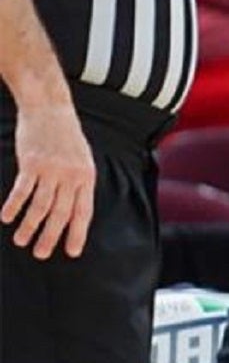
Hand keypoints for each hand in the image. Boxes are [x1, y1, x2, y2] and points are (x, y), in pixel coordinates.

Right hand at [4, 102, 94, 259]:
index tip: (71, 252)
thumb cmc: (66, 137)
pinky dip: (14, 205)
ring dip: (29, 226)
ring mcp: (51, 169)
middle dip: (51, 237)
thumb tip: (72, 210)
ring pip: (40, 206)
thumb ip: (78, 183)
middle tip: (41, 254)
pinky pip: (22, 190)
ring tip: (21, 241)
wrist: (50, 109)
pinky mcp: (32, 163)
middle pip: (61, 213)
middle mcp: (71, 176)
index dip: (77, 233)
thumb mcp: (82, 159)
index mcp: (87, 177)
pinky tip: (6, 217)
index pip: (83, 212)